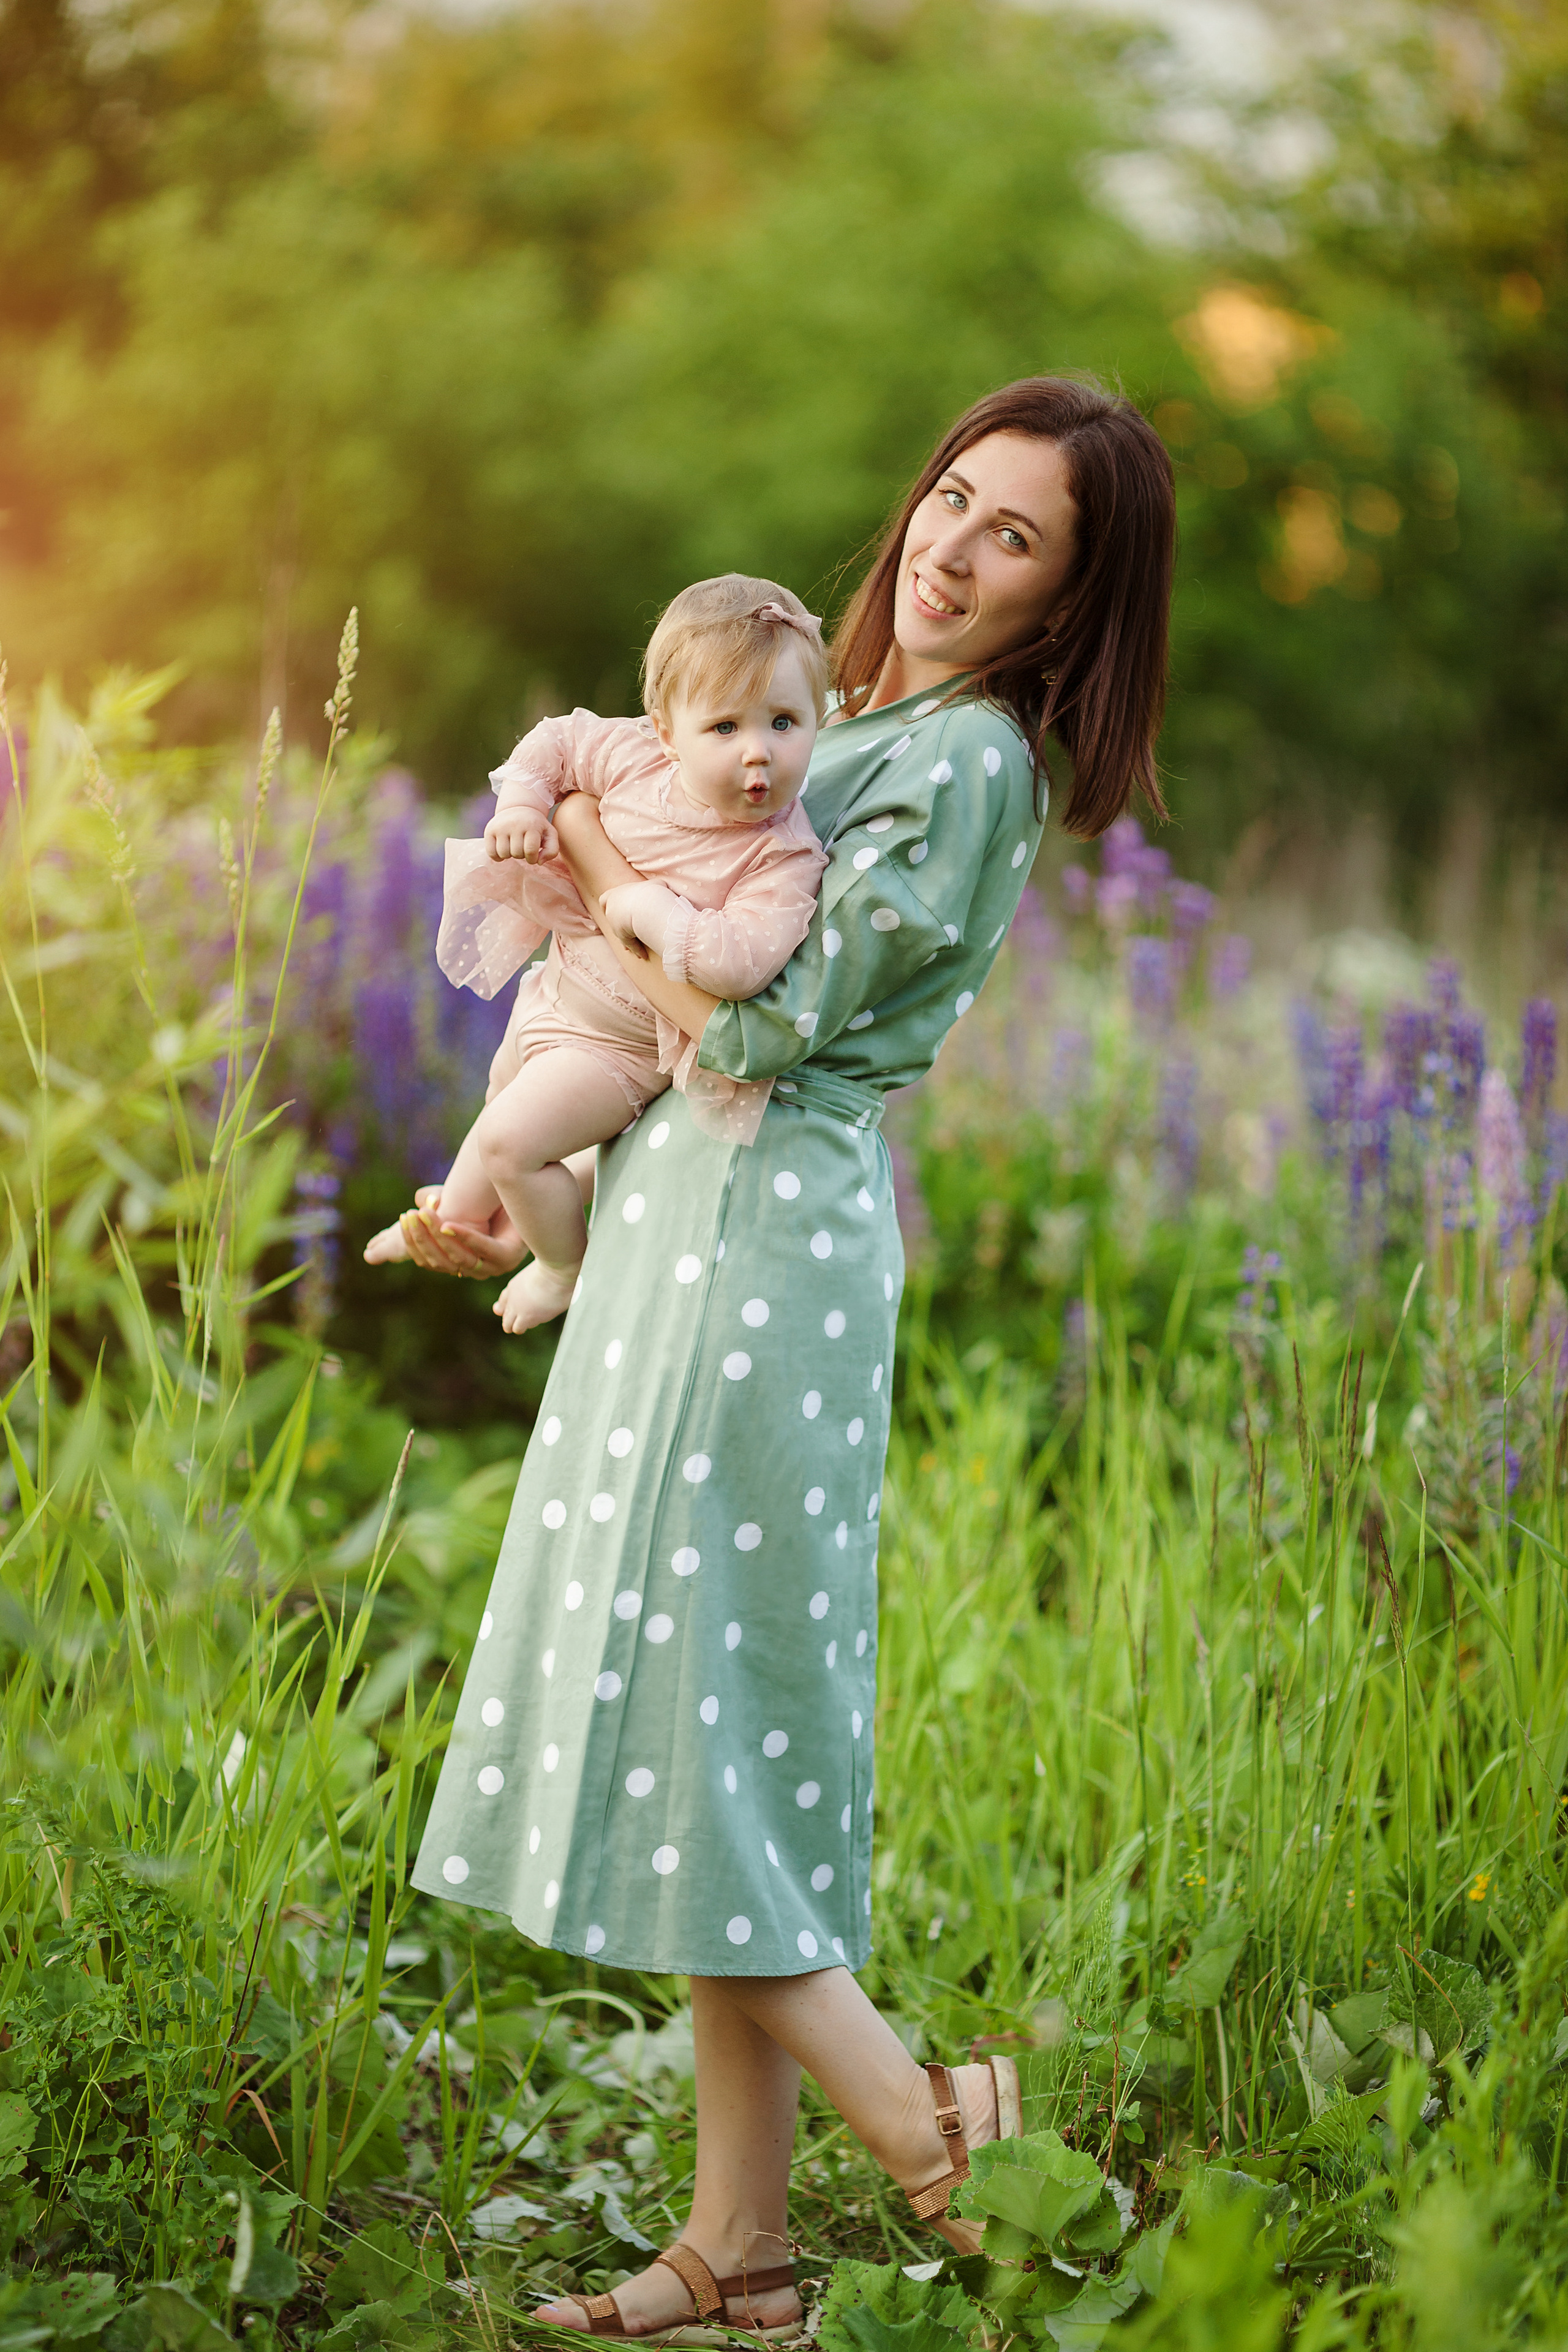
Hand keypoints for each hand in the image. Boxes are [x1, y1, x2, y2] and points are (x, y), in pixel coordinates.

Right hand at [397, 1187, 528, 1276]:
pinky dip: (464, 1237)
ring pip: (458, 1258)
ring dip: (438, 1235)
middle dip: (421, 1237)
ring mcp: (493, 1266)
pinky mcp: (508, 1256)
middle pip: (439, 1261)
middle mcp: (475, 1268)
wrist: (535, 1196)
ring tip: (425, 1214)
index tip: (403, 1218)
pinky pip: (482, 1250)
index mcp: (459, 1259)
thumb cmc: (494, 1197)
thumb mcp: (462, 1201)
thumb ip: (441, 1203)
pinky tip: (449, 1224)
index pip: (427, 1259)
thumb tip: (419, 1201)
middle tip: (410, 1215)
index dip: (412, 1241)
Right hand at [485, 811, 557, 863]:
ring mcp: (500, 826)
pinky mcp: (489, 830)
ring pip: (503, 854)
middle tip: (523, 847)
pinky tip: (504, 849)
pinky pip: (491, 853)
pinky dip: (497, 856)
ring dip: (510, 855)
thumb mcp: (550, 834)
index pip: (530, 851)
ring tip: (514, 846)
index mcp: (531, 825)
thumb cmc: (536, 826)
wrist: (518, 808)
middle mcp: (514, 824)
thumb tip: (539, 862)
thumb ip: (552, 850)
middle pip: (517, 853)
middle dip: (522, 855)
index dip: (533, 859)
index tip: (533, 855)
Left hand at [597, 882, 653, 959]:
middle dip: (621, 925)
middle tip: (633, 930)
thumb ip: (655, 886)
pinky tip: (643, 955)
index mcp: (616, 894)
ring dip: (629, 941)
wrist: (647, 904)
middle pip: (612, 919)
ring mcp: (615, 923)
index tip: (616, 905)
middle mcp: (612, 909)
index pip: (604, 899)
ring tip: (640, 949)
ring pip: (620, 934)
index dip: (609, 902)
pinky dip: (636, 949)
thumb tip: (662, 886)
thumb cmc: (652, 891)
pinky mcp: (622, 936)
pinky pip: (629, 944)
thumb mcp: (656, 884)